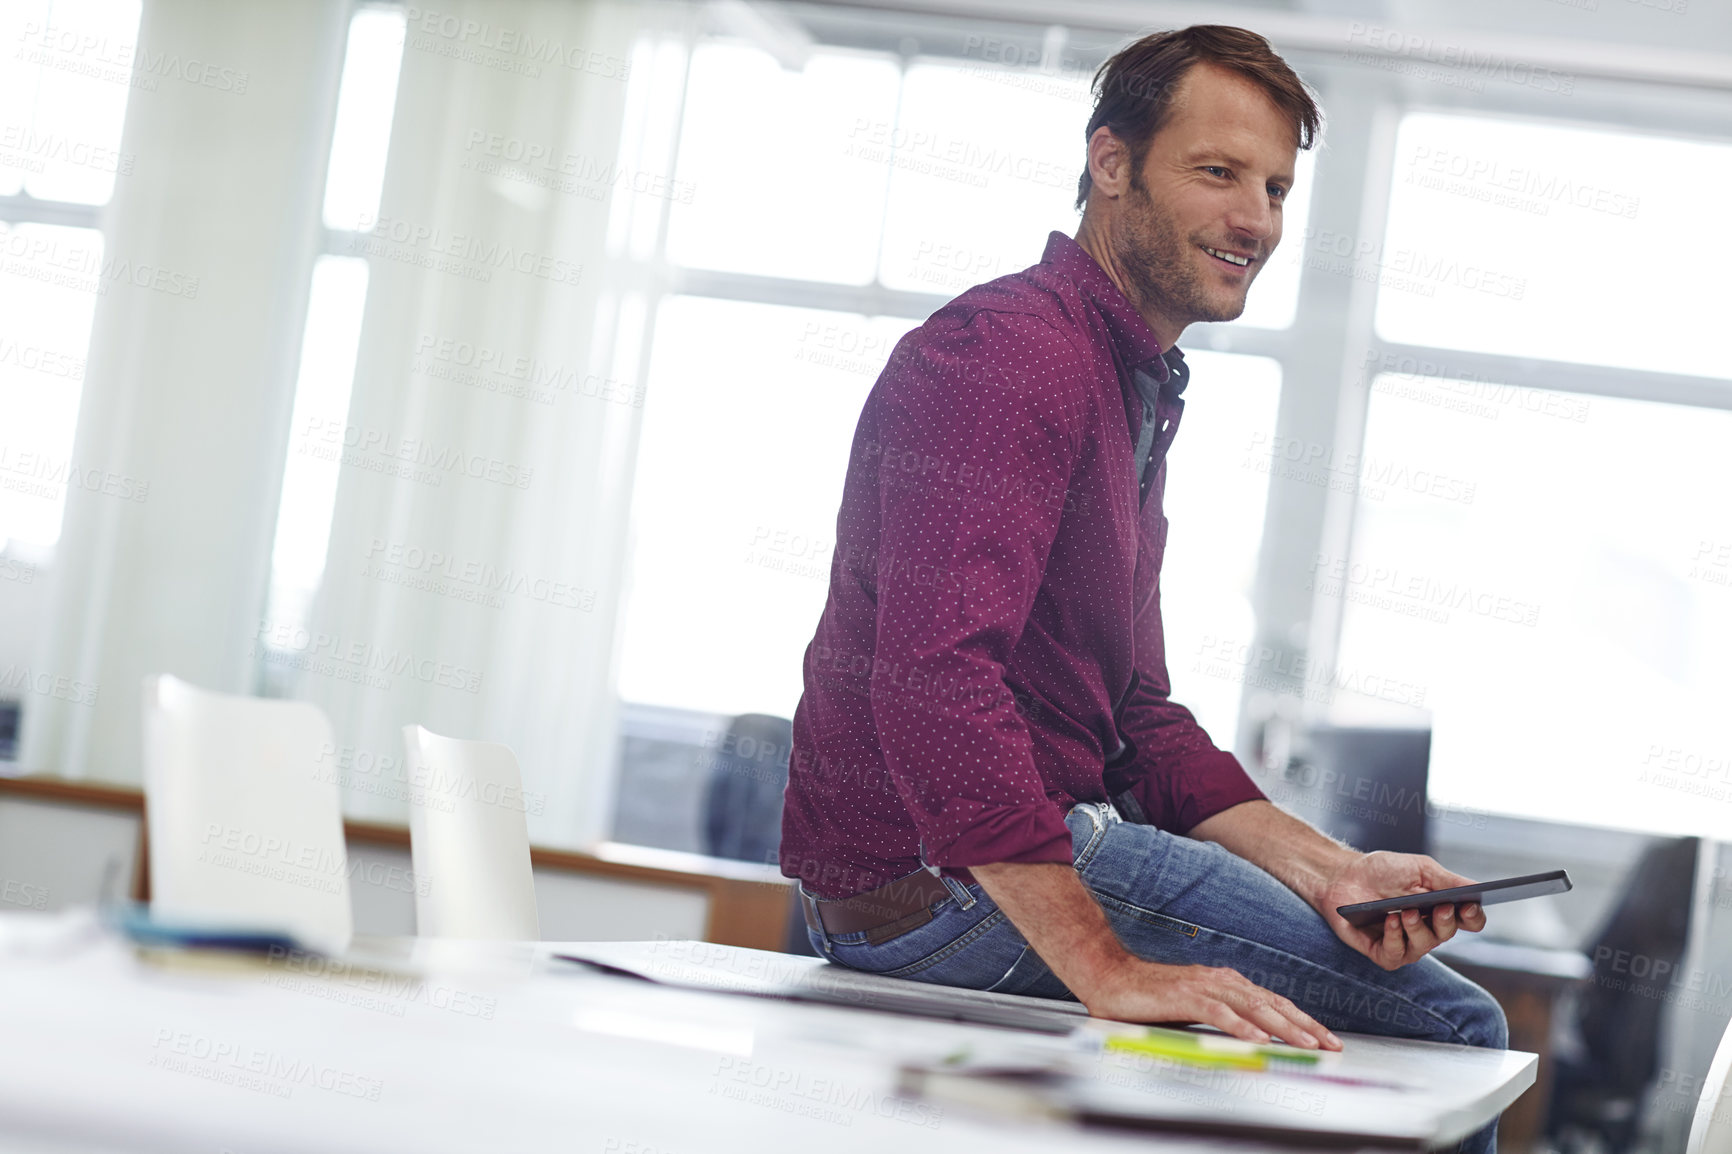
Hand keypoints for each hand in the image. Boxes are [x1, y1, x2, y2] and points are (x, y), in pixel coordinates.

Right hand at [1080, 955, 1342, 1049]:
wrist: (1110, 976)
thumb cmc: (1150, 995)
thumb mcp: (1194, 1006)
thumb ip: (1221, 1016)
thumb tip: (1252, 1035)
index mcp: (1225, 982)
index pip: (1272, 1002)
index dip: (1301, 1019)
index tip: (1324, 1037)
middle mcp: (1220, 981)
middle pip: (1271, 1004)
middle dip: (1305, 1024)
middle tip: (1330, 1044)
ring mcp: (1203, 987)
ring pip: (1252, 1008)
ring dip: (1282, 1027)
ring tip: (1306, 1044)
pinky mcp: (1184, 997)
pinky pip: (1219, 1014)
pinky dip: (1241, 1027)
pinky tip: (1258, 1040)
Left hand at [1318, 851, 1486, 969]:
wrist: (1343, 875)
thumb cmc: (1382, 871)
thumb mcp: (1419, 869)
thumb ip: (1447, 880)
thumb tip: (1475, 889)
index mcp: (1441, 909)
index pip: (1469, 921)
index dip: (1473, 917)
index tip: (1469, 906)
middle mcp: (1427, 930)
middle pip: (1447, 933)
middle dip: (1445, 921)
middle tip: (1440, 908)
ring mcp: (1406, 944)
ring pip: (1423, 946)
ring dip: (1417, 928)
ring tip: (1407, 911)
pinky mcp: (1383, 953)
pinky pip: (1395, 954)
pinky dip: (1395, 937)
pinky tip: (1390, 920)